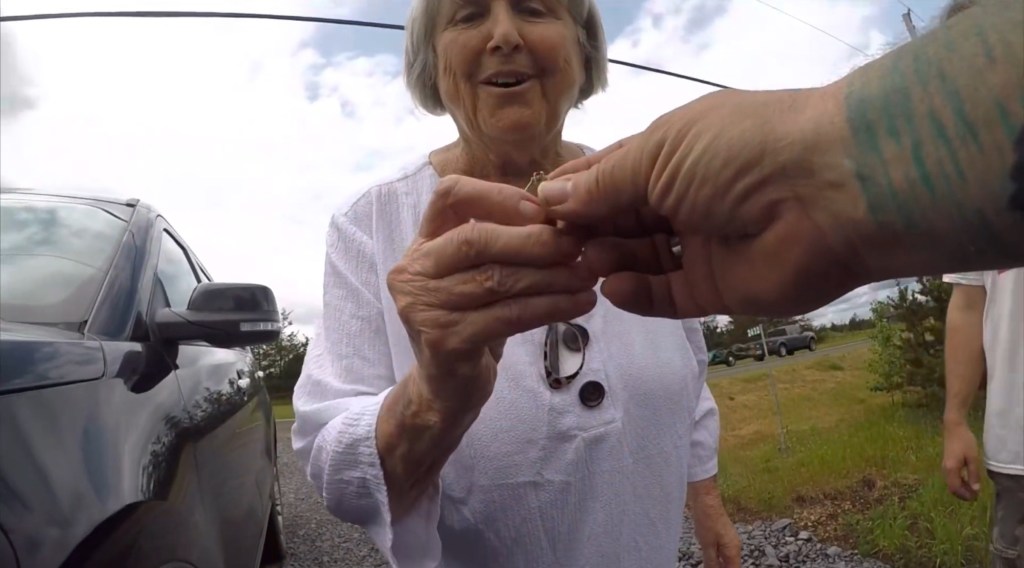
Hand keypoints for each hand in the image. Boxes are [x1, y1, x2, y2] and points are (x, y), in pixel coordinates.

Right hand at [386, 175, 597, 416]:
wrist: (447, 389)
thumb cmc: (471, 322)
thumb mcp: (478, 274)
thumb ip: (503, 243)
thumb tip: (561, 217)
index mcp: (422, 244)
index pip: (449, 195)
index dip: (498, 195)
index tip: (542, 211)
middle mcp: (414, 272)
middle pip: (476, 239)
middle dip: (535, 240)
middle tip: (579, 245)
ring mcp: (424, 308)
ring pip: (497, 279)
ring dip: (551, 275)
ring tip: (588, 275)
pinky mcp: (445, 341)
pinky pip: (508, 316)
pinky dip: (550, 307)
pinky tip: (580, 304)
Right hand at [539, 87, 868, 319]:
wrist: (830, 195)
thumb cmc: (737, 154)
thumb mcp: (658, 156)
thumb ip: (603, 183)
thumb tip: (551, 197)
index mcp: (671, 154)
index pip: (609, 175)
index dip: (574, 193)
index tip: (535, 213)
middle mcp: (685, 197)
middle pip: (620, 219)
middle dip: (585, 231)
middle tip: (550, 247)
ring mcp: (702, 244)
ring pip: (640, 258)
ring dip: (607, 260)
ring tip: (582, 263)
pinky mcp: (718, 288)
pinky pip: (669, 294)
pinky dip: (639, 294)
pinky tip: (613, 288)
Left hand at [688, 478, 741, 567]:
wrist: (706, 499)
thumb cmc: (707, 519)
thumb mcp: (707, 545)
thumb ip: (712, 562)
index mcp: (733, 550)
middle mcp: (734, 546)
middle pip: (730, 565)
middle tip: (707, 566)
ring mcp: (729, 539)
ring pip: (725, 558)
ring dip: (718, 564)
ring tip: (706, 564)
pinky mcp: (722, 534)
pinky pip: (721, 550)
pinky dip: (716, 556)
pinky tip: (706, 556)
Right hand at [941, 420, 982, 500]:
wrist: (954, 428)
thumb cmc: (965, 441)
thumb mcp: (973, 458)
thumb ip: (973, 474)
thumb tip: (975, 489)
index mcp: (951, 469)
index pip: (956, 488)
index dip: (965, 495)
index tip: (976, 497)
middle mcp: (945, 470)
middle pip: (952, 488)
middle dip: (963, 494)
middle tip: (975, 495)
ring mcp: (945, 466)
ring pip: (951, 483)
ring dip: (961, 488)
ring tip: (973, 488)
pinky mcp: (947, 463)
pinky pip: (951, 477)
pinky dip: (959, 482)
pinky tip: (967, 479)